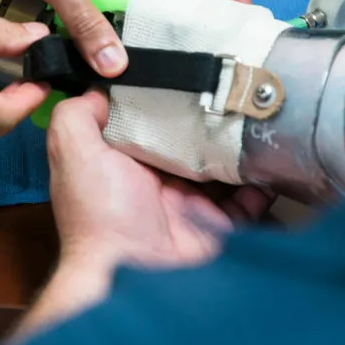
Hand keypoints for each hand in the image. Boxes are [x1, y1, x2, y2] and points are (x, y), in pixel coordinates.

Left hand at [11, 90, 271, 339]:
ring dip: (241, 149)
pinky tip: (271, 164)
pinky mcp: (216, 226)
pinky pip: (247, 202)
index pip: (148, 122)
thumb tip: (98, 88)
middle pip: (191, 142)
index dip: (166, 100)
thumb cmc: (98, 214)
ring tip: (263, 121)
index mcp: (123, 162)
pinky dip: (261, 185)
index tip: (190, 72)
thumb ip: (78, 114)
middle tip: (238, 94)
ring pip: (223, 168)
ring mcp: (189, 204)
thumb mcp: (73, 151)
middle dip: (212, 122)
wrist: (129, 272)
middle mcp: (156, 181)